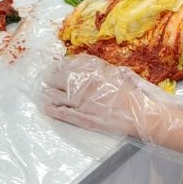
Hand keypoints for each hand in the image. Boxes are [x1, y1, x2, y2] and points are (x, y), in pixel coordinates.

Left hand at [43, 55, 173, 142]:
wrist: (142, 113)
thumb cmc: (135, 92)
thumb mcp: (120, 72)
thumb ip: (102, 68)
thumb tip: (90, 65)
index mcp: (94, 71)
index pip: (70, 65)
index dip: (61, 66)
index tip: (55, 65)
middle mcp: (85, 85)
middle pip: (61, 78)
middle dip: (51, 77)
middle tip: (44, 77)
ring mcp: (83, 102)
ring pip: (59, 96)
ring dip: (48, 93)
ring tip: (41, 91)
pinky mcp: (85, 118)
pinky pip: (65, 114)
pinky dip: (54, 111)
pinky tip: (45, 108)